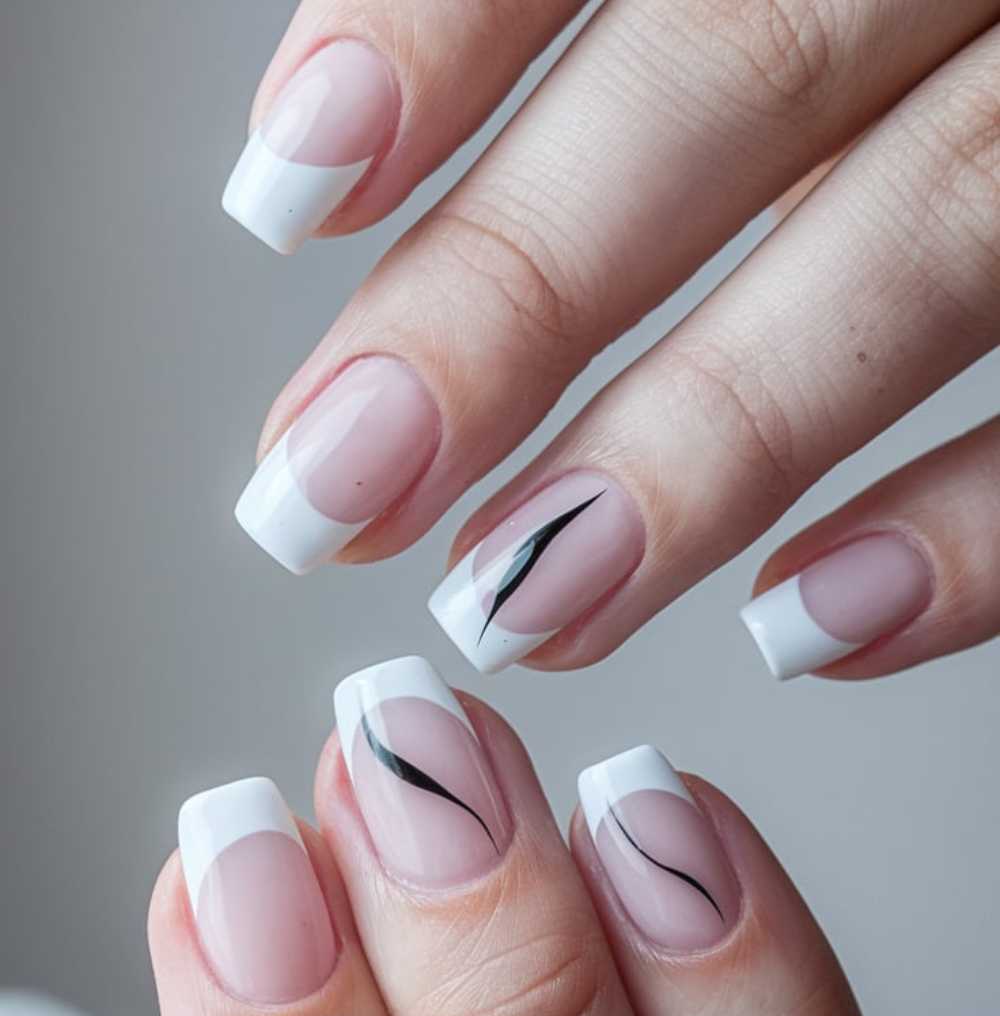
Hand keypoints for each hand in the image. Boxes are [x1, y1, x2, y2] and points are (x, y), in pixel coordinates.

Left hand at [225, 1, 999, 681]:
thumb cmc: (941, 1)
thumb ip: (690, 14)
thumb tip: (394, 111)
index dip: (449, 15)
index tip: (294, 182)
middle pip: (756, 60)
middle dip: (526, 285)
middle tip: (338, 479)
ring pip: (942, 236)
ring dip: (714, 441)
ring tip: (529, 593)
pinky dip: (982, 527)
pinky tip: (812, 622)